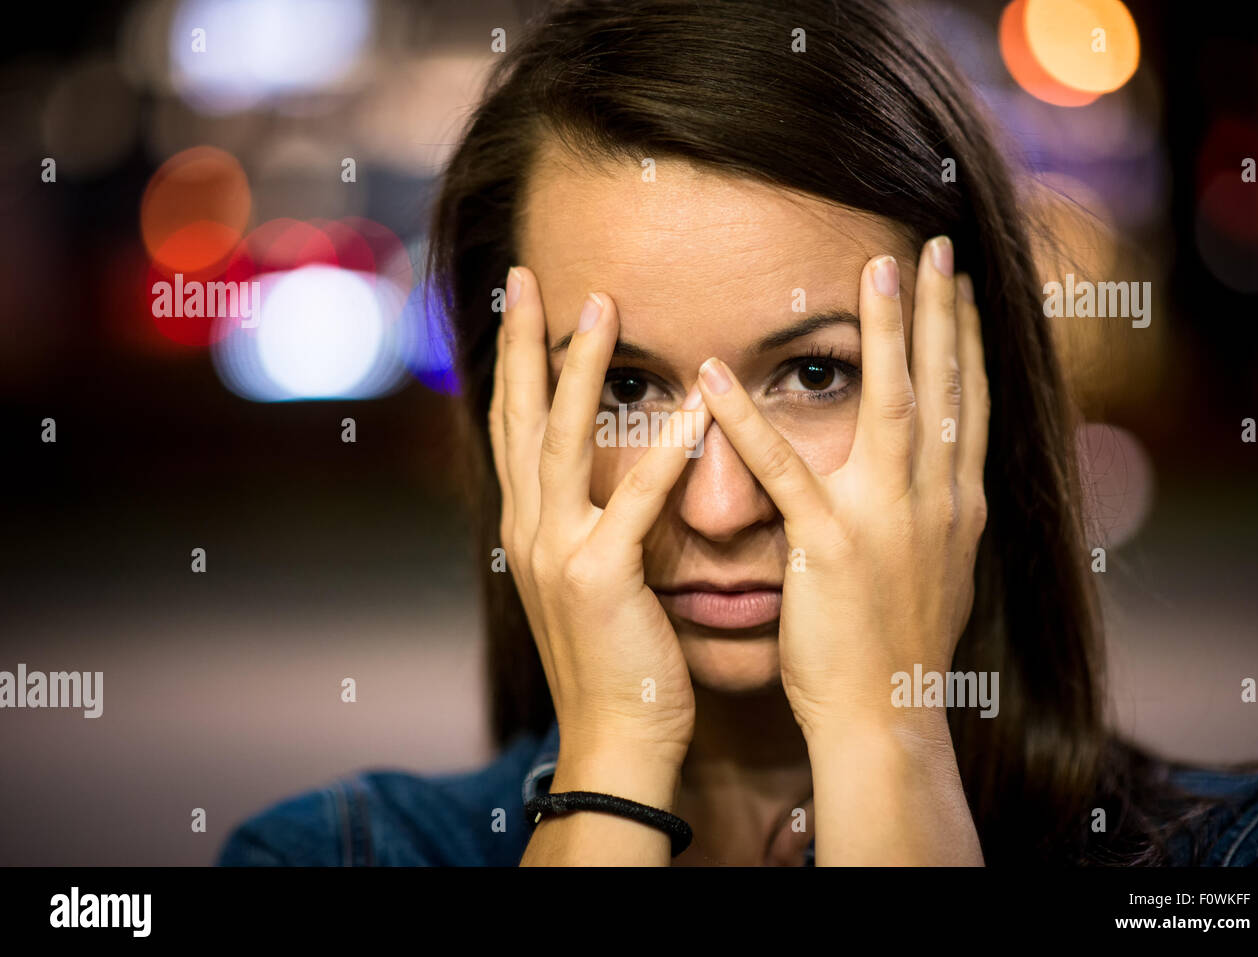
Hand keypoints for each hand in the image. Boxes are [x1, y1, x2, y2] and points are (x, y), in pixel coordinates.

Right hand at [490, 266, 711, 767]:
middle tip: (523, 276)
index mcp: (528, 528)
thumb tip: (621, 477)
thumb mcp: (595, 581)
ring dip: (577, 367)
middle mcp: (527, 529)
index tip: (522, 309)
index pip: (515, 428)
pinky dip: (660, 450)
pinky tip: (689, 404)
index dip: (516, 364)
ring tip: (597, 306)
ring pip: (560, 438)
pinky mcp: (596, 578)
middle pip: (519, 415)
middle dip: (521, 341)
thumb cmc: (619, 661)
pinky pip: (633, 500)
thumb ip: (600, 521)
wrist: (615, 739)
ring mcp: (554, 552)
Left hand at [693, 237, 989, 740]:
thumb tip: (934, 479)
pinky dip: (748, 421)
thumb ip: (933, 516)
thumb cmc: (900, 650)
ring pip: (895, 406)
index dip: (968, 340)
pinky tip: (718, 376)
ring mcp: (890, 520)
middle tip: (939, 247)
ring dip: (886, 334)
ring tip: (873, 273)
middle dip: (944, 311)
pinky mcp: (833, 546)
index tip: (963, 288)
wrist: (888, 717)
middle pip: (949, 386)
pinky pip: (786, 472)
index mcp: (959, 507)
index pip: (972, 405)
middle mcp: (938, 502)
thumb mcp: (935, 572)